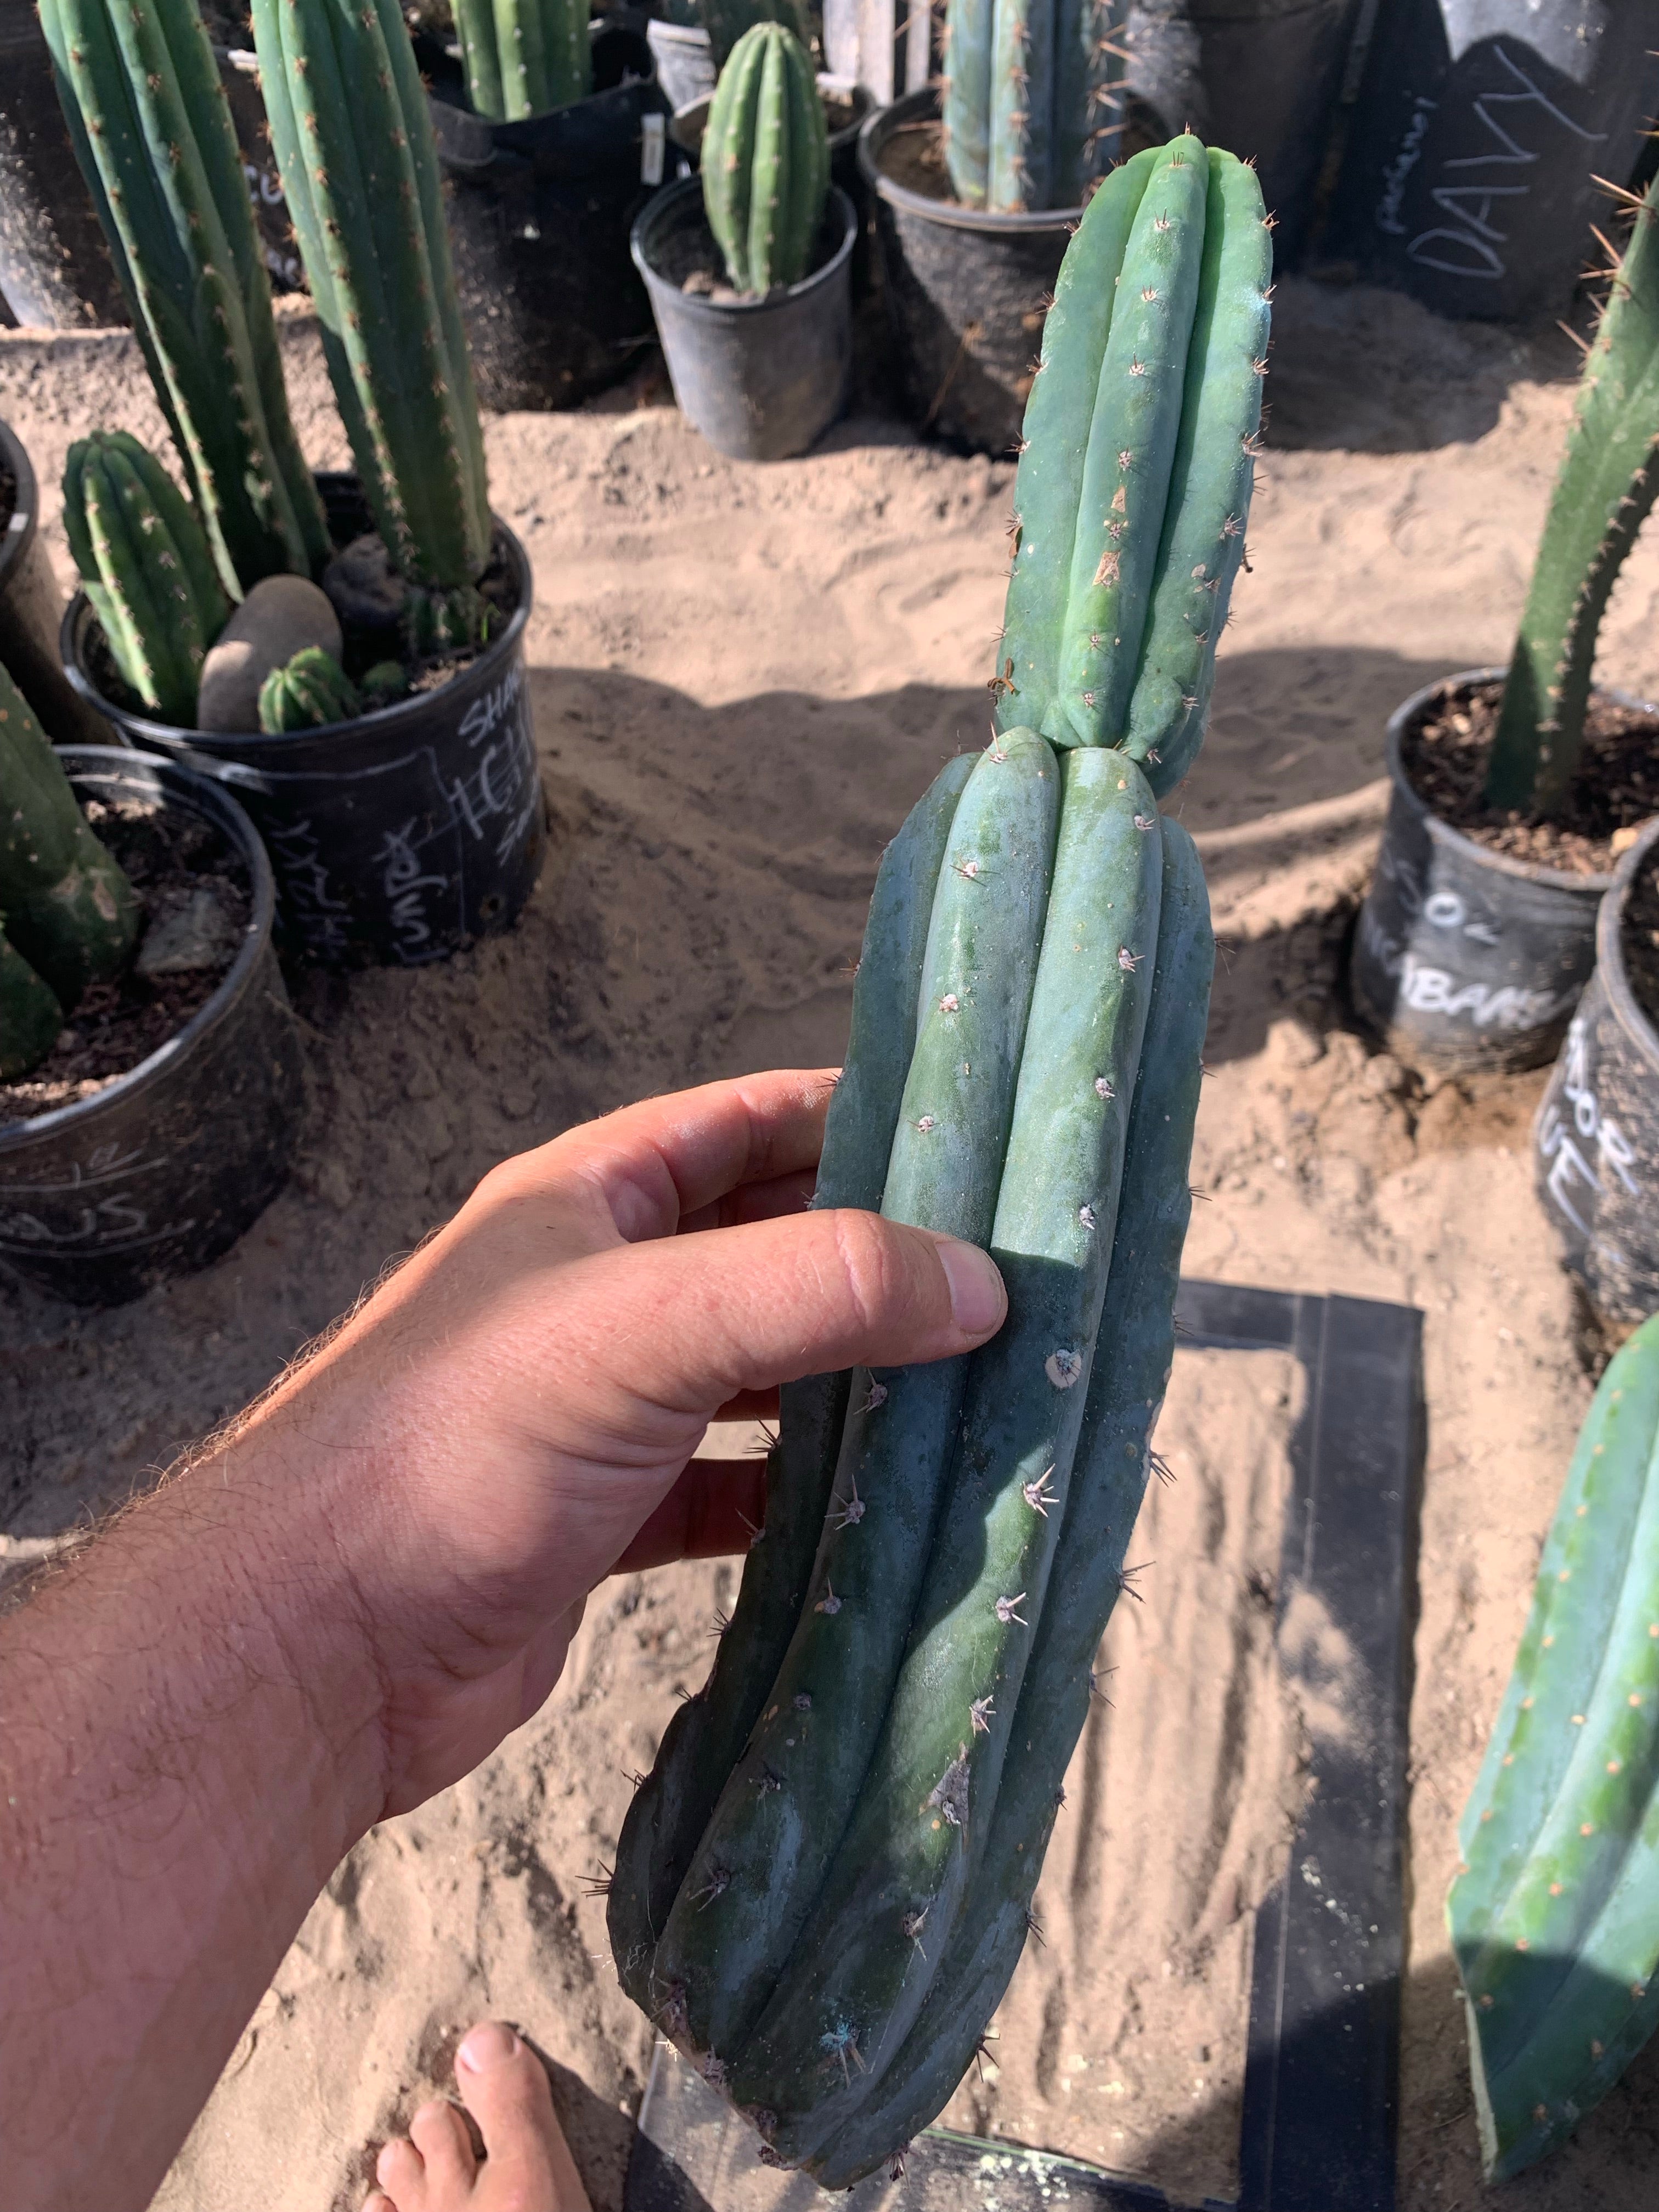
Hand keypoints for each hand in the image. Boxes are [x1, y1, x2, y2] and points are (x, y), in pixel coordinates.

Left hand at [234, 1069, 1007, 1823]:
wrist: (314, 1646)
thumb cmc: (459, 1443)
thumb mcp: (645, 1324)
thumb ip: (815, 1286)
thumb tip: (983, 1283)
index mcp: (588, 1201)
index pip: (748, 1123)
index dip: (860, 1118)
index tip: (983, 1145)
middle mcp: (597, 1291)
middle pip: (767, 1251)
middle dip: (879, 1265)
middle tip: (1013, 1285)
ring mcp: (601, 1410)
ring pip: (760, 1375)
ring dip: (854, 1386)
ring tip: (979, 1394)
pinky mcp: (605, 1519)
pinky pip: (732, 1488)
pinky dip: (802, 1495)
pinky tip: (881, 1510)